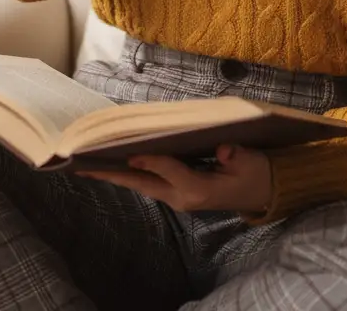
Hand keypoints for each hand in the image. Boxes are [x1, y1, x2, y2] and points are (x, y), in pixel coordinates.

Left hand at [77, 144, 274, 215]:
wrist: (262, 191)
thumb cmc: (256, 174)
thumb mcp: (249, 163)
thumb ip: (236, 157)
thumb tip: (224, 150)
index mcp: (200, 190)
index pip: (170, 171)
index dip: (152, 161)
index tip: (130, 153)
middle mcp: (183, 197)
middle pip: (142, 183)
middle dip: (113, 174)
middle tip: (84, 165)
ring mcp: (178, 197)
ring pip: (141, 184)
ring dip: (116, 174)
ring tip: (90, 163)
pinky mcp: (177, 192)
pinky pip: (148, 182)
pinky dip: (129, 172)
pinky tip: (115, 163)